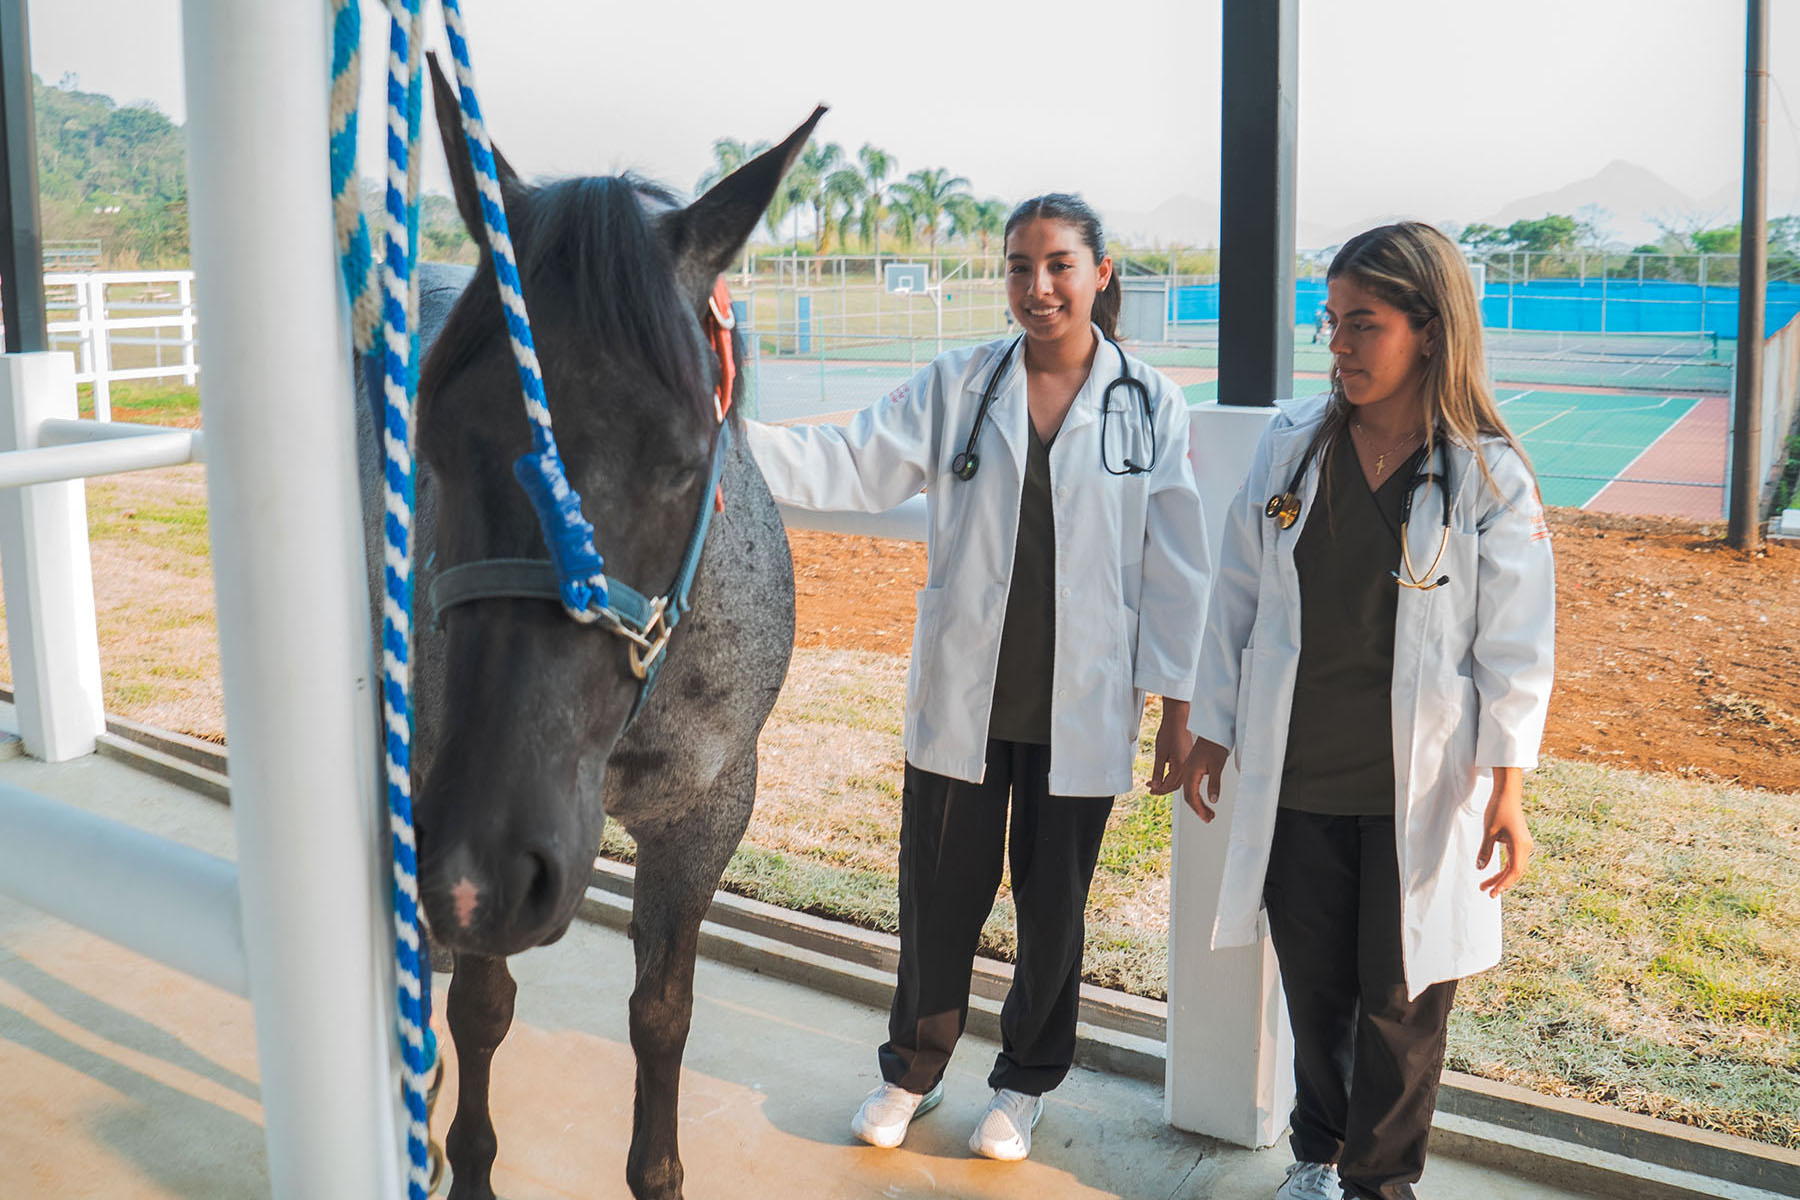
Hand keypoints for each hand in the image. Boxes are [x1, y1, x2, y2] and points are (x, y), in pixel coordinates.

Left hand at [1148, 699, 1190, 794]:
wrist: (1177, 719)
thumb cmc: (1169, 733)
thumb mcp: (1160, 754)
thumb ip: (1157, 772)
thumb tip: (1155, 785)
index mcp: (1180, 766)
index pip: (1169, 785)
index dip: (1158, 790)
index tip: (1150, 790)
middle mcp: (1187, 766)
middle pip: (1175, 785)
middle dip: (1163, 788)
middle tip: (1152, 788)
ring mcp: (1188, 761)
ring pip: (1178, 779)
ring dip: (1167, 782)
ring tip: (1156, 782)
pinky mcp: (1188, 757)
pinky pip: (1180, 771)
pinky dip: (1172, 775)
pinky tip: (1165, 773)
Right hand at [1156, 733, 1227, 823]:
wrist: (1213, 730)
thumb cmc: (1214, 745)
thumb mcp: (1217, 766)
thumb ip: (1214, 784)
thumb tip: (1213, 800)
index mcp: (1190, 771)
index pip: (1191, 796)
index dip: (1199, 809)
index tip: (1207, 817)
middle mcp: (1186, 771)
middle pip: (1188, 796)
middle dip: (1198, 809)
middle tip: (1209, 818)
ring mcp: (1188, 770)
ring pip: (1189, 792)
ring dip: (1197, 804)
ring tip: (1208, 813)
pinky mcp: (1192, 768)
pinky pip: (1191, 786)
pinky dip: (1196, 796)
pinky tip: (1202, 800)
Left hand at [1477, 767, 1532, 896]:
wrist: (1507, 793)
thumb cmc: (1498, 810)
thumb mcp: (1489, 832)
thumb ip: (1485, 851)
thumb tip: (1480, 868)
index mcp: (1520, 846)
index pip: (1514, 872)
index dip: (1503, 884)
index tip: (1492, 892)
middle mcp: (1526, 847)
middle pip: (1515, 872)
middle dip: (1500, 883)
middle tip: (1485, 891)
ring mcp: (1524, 845)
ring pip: (1514, 867)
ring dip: (1501, 876)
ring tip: (1484, 885)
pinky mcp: (1520, 842)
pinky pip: (1514, 860)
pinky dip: (1504, 868)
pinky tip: (1494, 873)